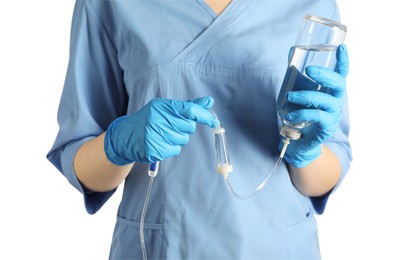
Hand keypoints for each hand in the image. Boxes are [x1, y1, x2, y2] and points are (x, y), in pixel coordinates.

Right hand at [104, 96, 217, 164]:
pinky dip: (170, 148)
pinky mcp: (154, 150)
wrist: (126, 135)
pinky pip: (175, 150)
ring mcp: (155, 135)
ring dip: (177, 139)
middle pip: (188, 127)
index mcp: (162, 107)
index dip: (204, 116)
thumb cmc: (149, 119)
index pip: (189, 110)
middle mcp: (157, 120)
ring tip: (163, 134)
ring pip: (183, 140)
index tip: (214, 121)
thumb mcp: (165, 108)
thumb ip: (188, 106)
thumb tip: (209, 101)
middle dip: (184, 128)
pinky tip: (160, 142)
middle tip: (171, 126)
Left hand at [281, 44, 348, 167]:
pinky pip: (316, 117)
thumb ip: (296, 75)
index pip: (341, 74)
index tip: (341, 48)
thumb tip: (291, 52)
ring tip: (290, 96)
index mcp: (331, 91)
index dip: (343, 61)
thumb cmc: (301, 113)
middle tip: (309, 69)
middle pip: (339, 84)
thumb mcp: (300, 92)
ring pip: (325, 100)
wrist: (299, 141)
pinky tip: (289, 116)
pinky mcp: (326, 127)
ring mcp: (333, 115)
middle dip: (325, 74)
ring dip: (306, 95)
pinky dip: (301, 114)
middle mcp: (336, 101)